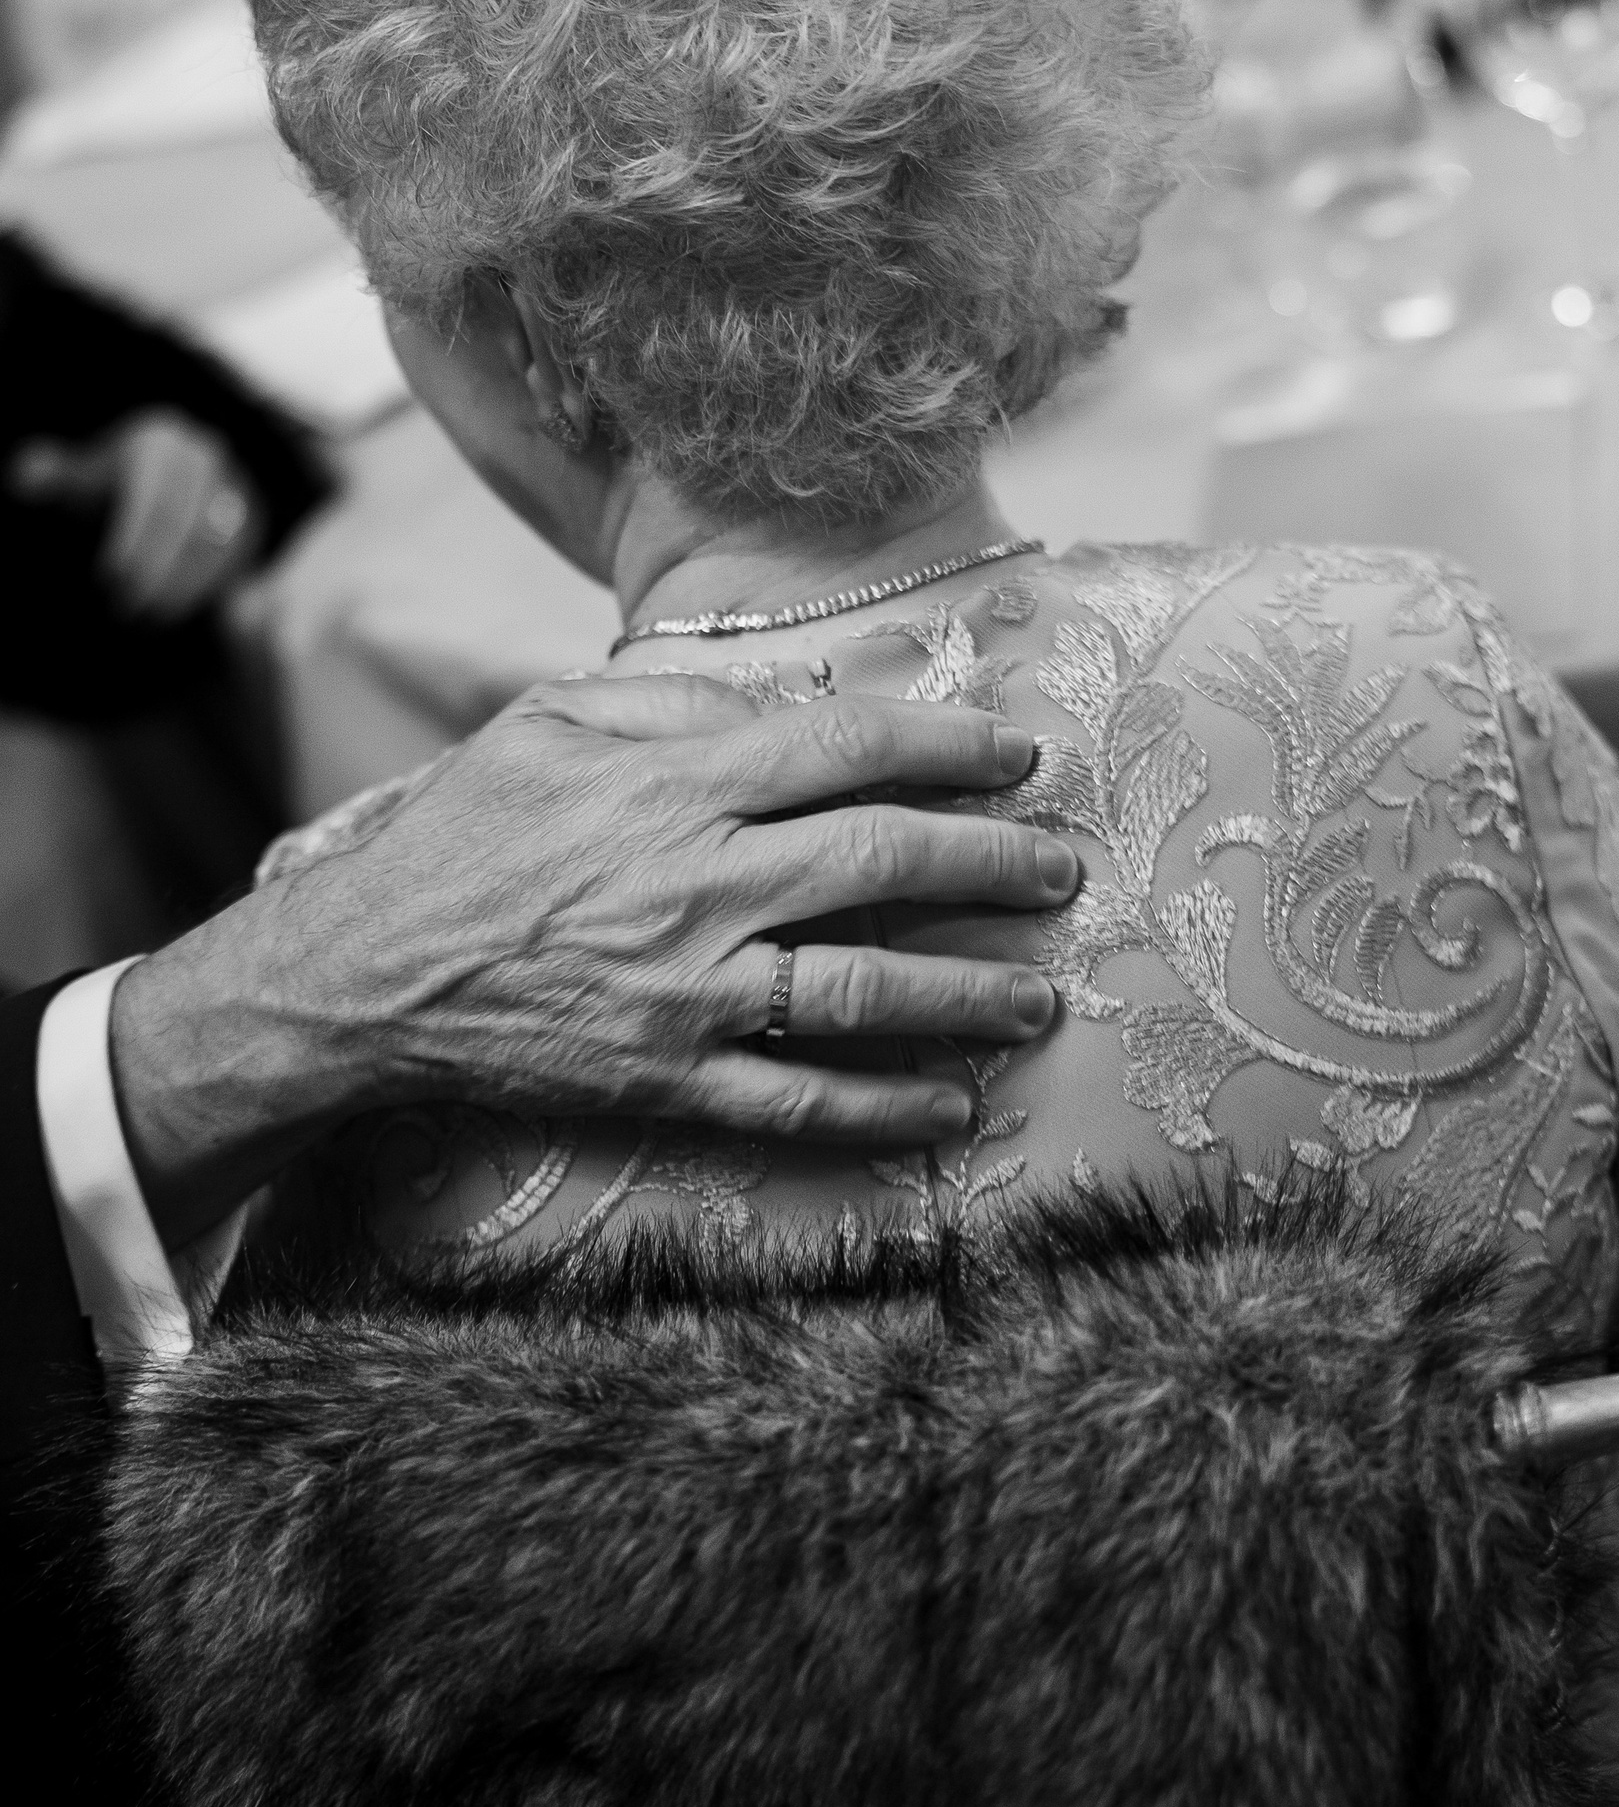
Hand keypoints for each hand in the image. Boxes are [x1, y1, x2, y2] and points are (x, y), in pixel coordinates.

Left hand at [7, 408, 266, 618]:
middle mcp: (207, 456)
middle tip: (126, 610)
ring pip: (219, 543)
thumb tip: (25, 477)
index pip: (152, 492)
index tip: (108, 578)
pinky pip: (240, 559)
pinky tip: (178, 614)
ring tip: (149, 618)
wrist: (153, 498)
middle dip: (157, 571)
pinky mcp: (253, 522)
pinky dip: (210, 590)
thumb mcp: (74, 483)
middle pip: (188, 520)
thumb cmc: (105, 495)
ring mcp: (237, 487)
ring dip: (184, 587)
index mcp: (160, 439)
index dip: (132, 540)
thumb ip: (50, 479)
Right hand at [110, 673, 1081, 1249]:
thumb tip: (787, 697)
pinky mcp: (673, 1078)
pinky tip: (954, 1108)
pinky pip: (803, 1103)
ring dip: (971, 994)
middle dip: (995, 865)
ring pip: (868, 992)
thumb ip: (673, 705)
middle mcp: (704, 884)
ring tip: (1041, 995)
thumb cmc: (463, 836)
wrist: (367, 975)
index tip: (1022, 754)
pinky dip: (887, 1109)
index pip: (852, 751)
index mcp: (680, 785)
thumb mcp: (551, 725)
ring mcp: (694, 991)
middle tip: (1062, 869)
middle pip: (888, 865)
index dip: (953, 748)